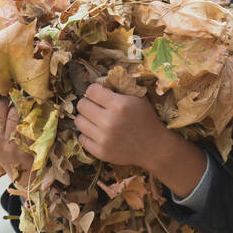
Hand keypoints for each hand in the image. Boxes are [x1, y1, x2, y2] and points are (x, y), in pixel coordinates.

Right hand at [0, 99, 34, 185]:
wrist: (21, 170)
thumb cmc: (3, 150)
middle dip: (5, 102)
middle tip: (8, 107)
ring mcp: (10, 141)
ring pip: (13, 110)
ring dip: (17, 108)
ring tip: (17, 116)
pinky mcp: (26, 142)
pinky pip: (27, 118)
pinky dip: (29, 115)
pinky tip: (27, 121)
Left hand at [74, 82, 205, 196]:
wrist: (155, 147)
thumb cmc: (146, 119)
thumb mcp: (138, 98)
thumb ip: (118, 86)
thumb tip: (97, 80)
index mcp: (119, 105)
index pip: (91, 90)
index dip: (95, 90)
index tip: (100, 94)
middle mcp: (109, 121)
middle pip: (81, 105)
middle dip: (88, 103)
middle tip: (97, 107)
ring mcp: (104, 138)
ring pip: (78, 121)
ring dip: (86, 118)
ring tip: (97, 120)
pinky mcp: (100, 152)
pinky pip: (81, 139)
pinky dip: (88, 134)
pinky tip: (98, 133)